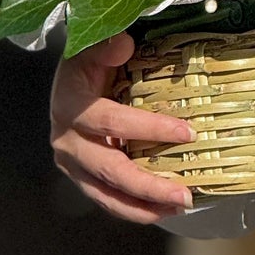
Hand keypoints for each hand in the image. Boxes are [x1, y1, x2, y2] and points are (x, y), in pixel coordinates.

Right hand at [50, 31, 194, 223]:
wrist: (69, 78)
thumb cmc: (88, 60)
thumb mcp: (93, 45)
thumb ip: (107, 45)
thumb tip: (123, 46)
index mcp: (70, 106)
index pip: (112, 122)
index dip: (149, 129)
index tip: (188, 133)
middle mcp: (66, 140)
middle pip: (109, 169)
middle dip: (148, 186)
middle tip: (185, 194)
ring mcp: (72, 162)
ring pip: (105, 193)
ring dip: (142, 206)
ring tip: (179, 207)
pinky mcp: (80, 175)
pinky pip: (106, 197)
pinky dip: (133, 208)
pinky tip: (161, 210)